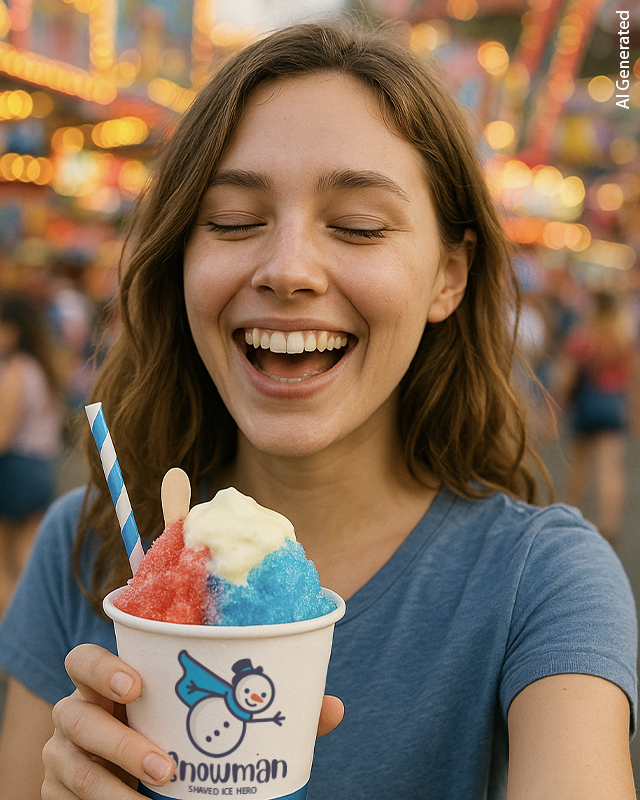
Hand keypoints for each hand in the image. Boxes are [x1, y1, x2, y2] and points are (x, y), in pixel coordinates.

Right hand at [41, 643, 342, 797]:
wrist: (142, 789)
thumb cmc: (178, 738)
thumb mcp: (211, 723)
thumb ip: (263, 712)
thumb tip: (332, 708)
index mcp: (114, 682)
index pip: (86, 659)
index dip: (103, 666)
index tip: (138, 686)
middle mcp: (80, 713)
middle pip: (73, 711)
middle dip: (114, 738)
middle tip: (163, 764)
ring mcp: (62, 755)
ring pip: (71, 764)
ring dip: (113, 784)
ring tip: (156, 799)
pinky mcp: (57, 796)